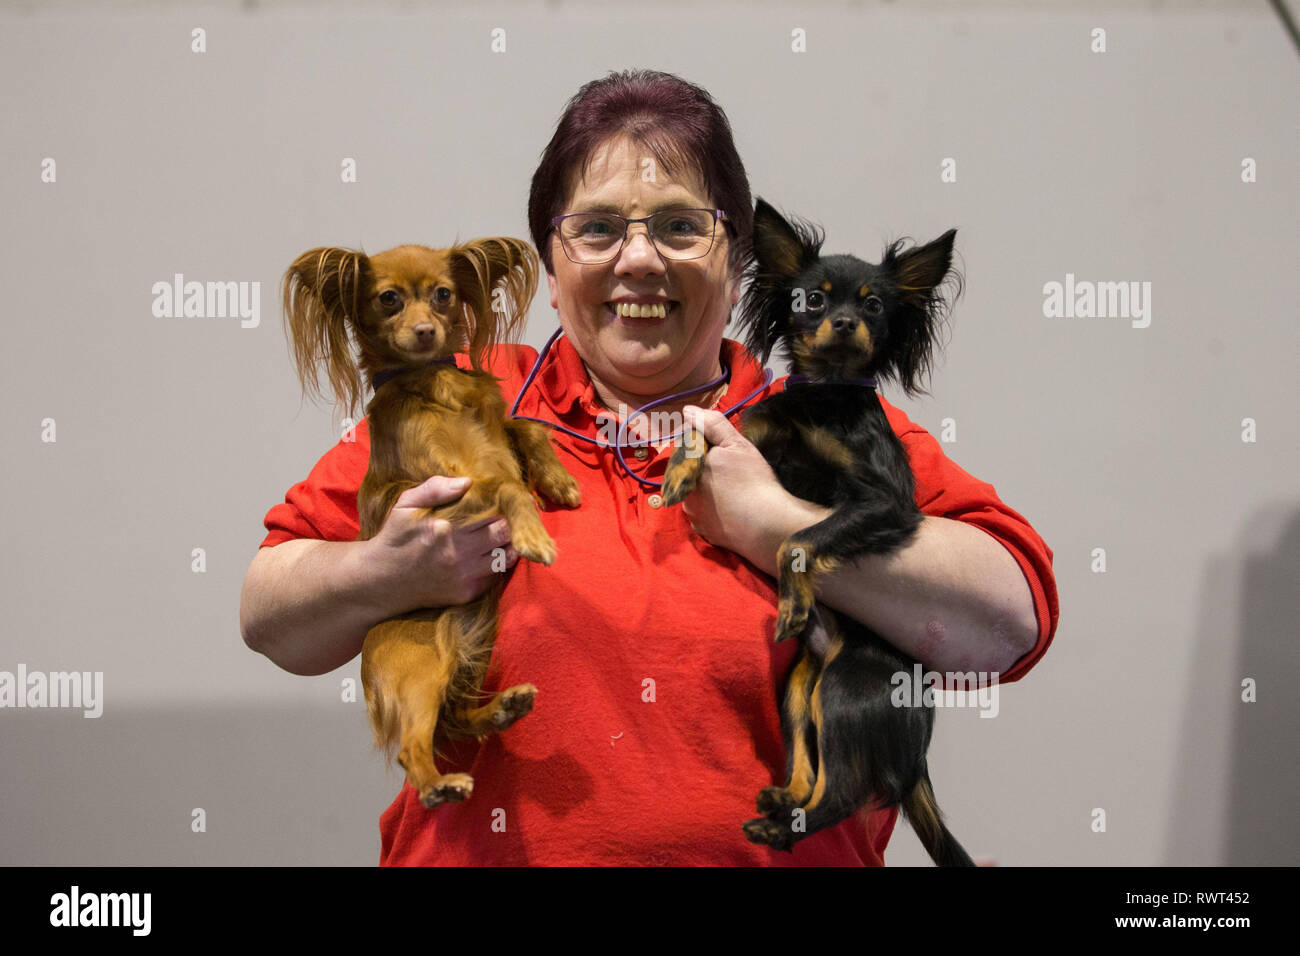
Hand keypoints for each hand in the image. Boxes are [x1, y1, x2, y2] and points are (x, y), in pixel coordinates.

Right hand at [363, 475, 517, 609]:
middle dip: (507, 524)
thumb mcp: (406, 505)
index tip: (501, 502)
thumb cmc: (396, 537)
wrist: (380, 580)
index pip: (491, 511)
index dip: (500, 505)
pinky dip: (495, 566)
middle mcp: (457, 551)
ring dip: (506, 546)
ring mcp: (463, 575)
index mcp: (446, 525)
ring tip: (497, 538)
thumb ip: (434, 488)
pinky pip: (495, 577)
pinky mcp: (465, 593)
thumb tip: (467, 482)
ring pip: (506, 556)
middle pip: (504, 533)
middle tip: (502, 520)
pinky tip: (484, 557)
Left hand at [676, 407, 828, 570]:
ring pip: (697, 495)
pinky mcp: (703, 532)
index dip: (708, 447)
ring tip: (735, 491)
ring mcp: (693, 514)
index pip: (689, 450)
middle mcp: (685, 491)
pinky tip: (732, 508)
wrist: (766, 524)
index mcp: (689, 467)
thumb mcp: (736, 444)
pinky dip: (714, 510)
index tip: (726, 453)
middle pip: (692, 473)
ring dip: (709, 490)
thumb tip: (688, 411)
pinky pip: (704, 516)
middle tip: (734, 473)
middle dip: (707, 469)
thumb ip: (711, 425)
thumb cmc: (753, 480)